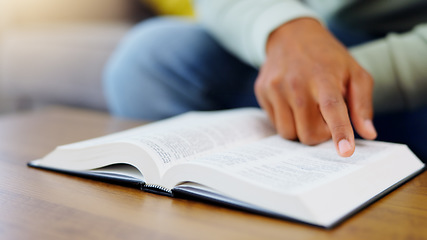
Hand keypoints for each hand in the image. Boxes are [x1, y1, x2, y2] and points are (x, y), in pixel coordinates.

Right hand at [255, 18, 376, 156]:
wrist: (292, 35)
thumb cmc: (328, 58)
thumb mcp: (354, 73)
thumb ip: (362, 104)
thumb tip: (367, 134)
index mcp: (323, 78)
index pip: (332, 108)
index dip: (339, 131)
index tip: (345, 152)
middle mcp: (296, 84)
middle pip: (308, 133)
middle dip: (319, 134)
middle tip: (324, 118)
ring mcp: (275, 88)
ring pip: (288, 133)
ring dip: (300, 129)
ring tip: (307, 110)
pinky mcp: (262, 91)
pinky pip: (274, 123)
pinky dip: (286, 120)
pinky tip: (291, 103)